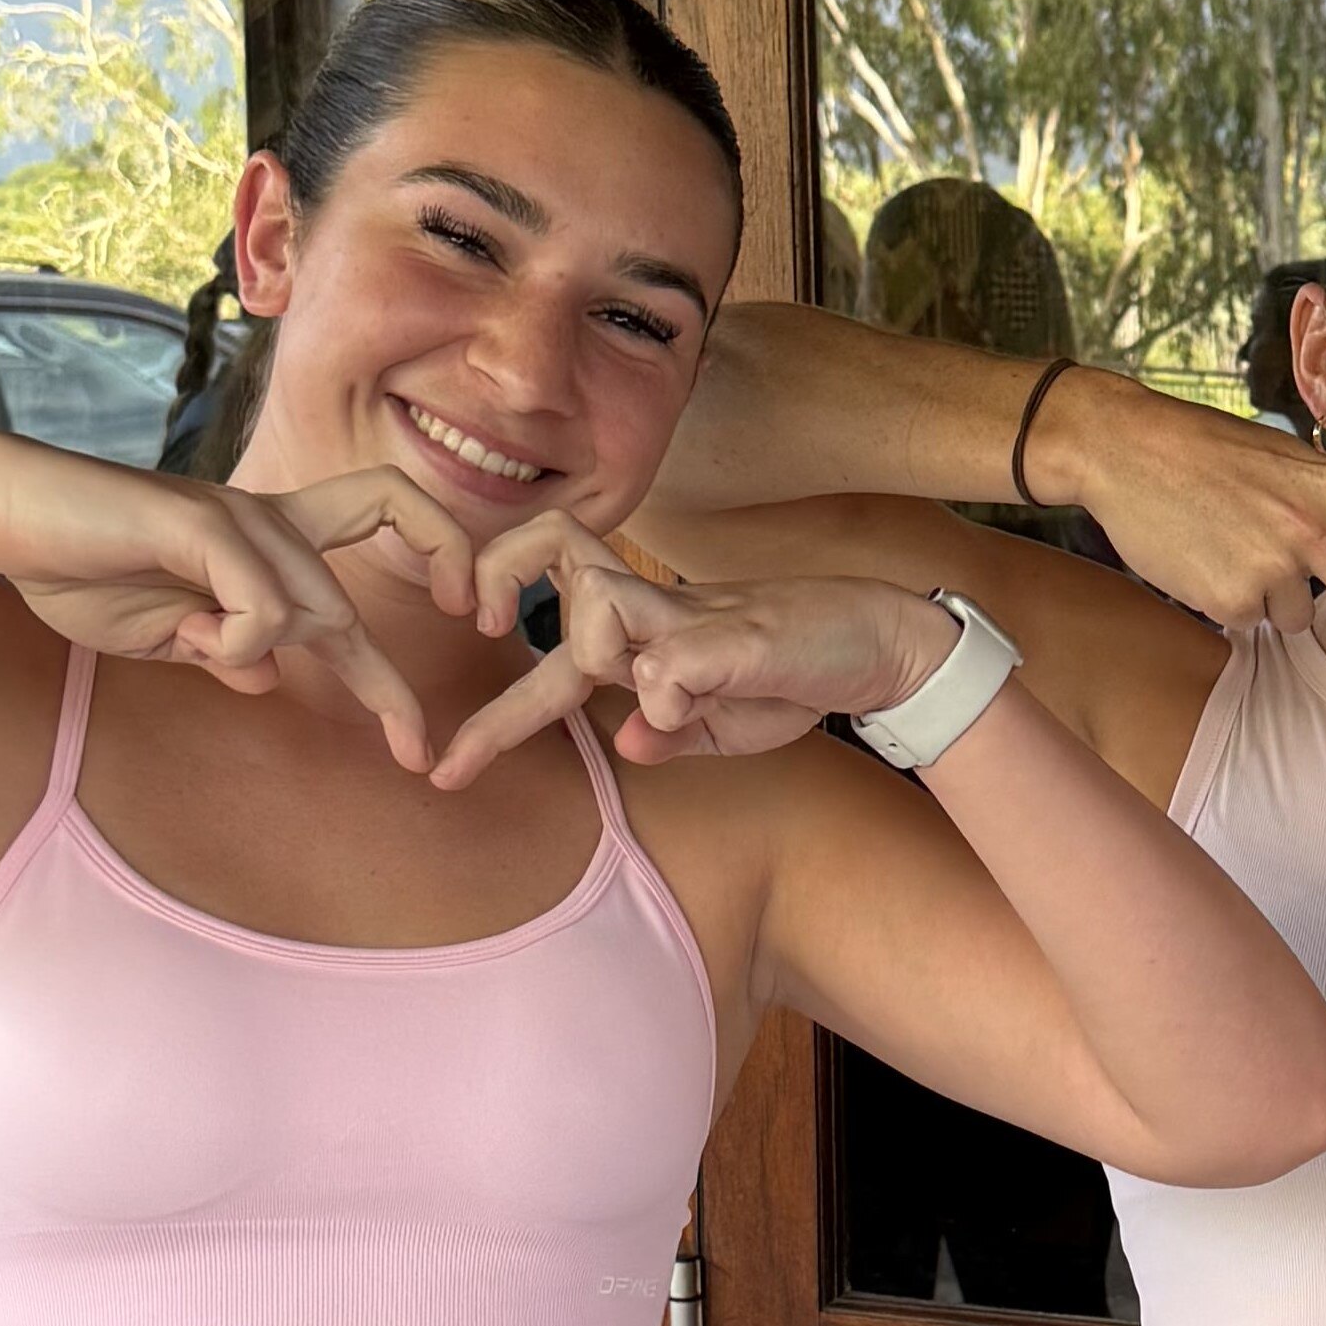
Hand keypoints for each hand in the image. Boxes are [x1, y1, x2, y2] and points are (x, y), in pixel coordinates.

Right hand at [0, 442, 470, 770]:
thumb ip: (218, 649)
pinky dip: (239, 639)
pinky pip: (265, 606)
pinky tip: (192, 634)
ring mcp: (238, 517)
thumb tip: (268, 678)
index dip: (424, 594)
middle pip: (349, 605)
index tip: (418, 698)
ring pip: (316, 609)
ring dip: (260, 652)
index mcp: (262, 544)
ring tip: (190, 640)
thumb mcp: (162, 631)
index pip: (372, 557)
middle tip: (414, 754)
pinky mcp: (203, 523)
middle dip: (389, 689)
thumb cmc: (75, 566)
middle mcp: (266, 522)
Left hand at [431, 513, 968, 787]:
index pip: (545, 649)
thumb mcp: (723, 725)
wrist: (881, 647)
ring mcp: (693, 616)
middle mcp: (657, 610)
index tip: (443, 771)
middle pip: (550, 554)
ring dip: (593, 652)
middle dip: (495, 581)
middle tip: (482, 625)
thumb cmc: (796, 678)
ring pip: (593, 602)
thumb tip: (629, 740)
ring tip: (654, 686)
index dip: (490, 715)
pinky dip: (668, 696)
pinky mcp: (736, 635)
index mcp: (644, 635)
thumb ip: (673, 730)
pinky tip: (696, 706)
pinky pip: (666, 664)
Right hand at [1039, 375, 1325, 725]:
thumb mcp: (1280, 459)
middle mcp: (1311, 530)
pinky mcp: (1230, 599)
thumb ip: (1325, 498)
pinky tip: (1203, 558)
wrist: (1122, 450)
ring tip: (1228, 542)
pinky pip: (1249, 620)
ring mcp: (1271, 568)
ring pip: (1295, 616)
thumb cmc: (1203, 449)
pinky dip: (1230, 600)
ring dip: (1271, 595)